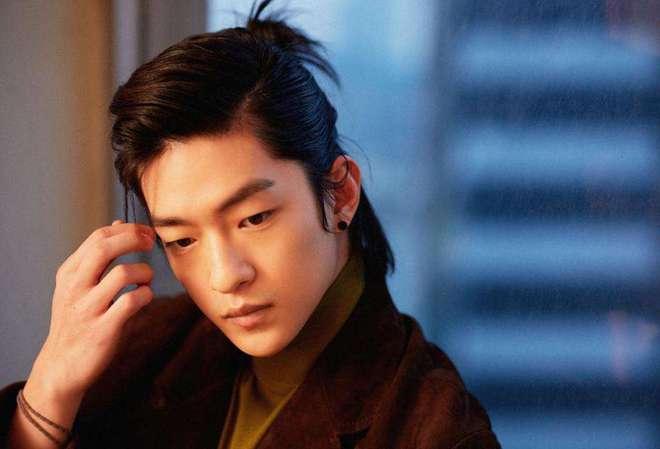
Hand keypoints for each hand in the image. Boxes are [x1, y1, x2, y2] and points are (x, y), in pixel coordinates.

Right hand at [27, 219, 155, 400]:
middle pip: (105, 247)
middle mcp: (75, 287)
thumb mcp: (79, 284)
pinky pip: (131, 302)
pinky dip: (145, 295)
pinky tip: (144, 297)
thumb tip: (118, 224)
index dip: (128, 229)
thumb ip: (98, 256)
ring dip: (144, 272)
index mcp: (70, 273)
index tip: (146, 232)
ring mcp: (88, 308)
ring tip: (145, 280)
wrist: (62, 366)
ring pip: (122, 274)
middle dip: (134, 238)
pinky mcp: (103, 329)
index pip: (98, 237)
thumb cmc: (78, 320)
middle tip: (151, 242)